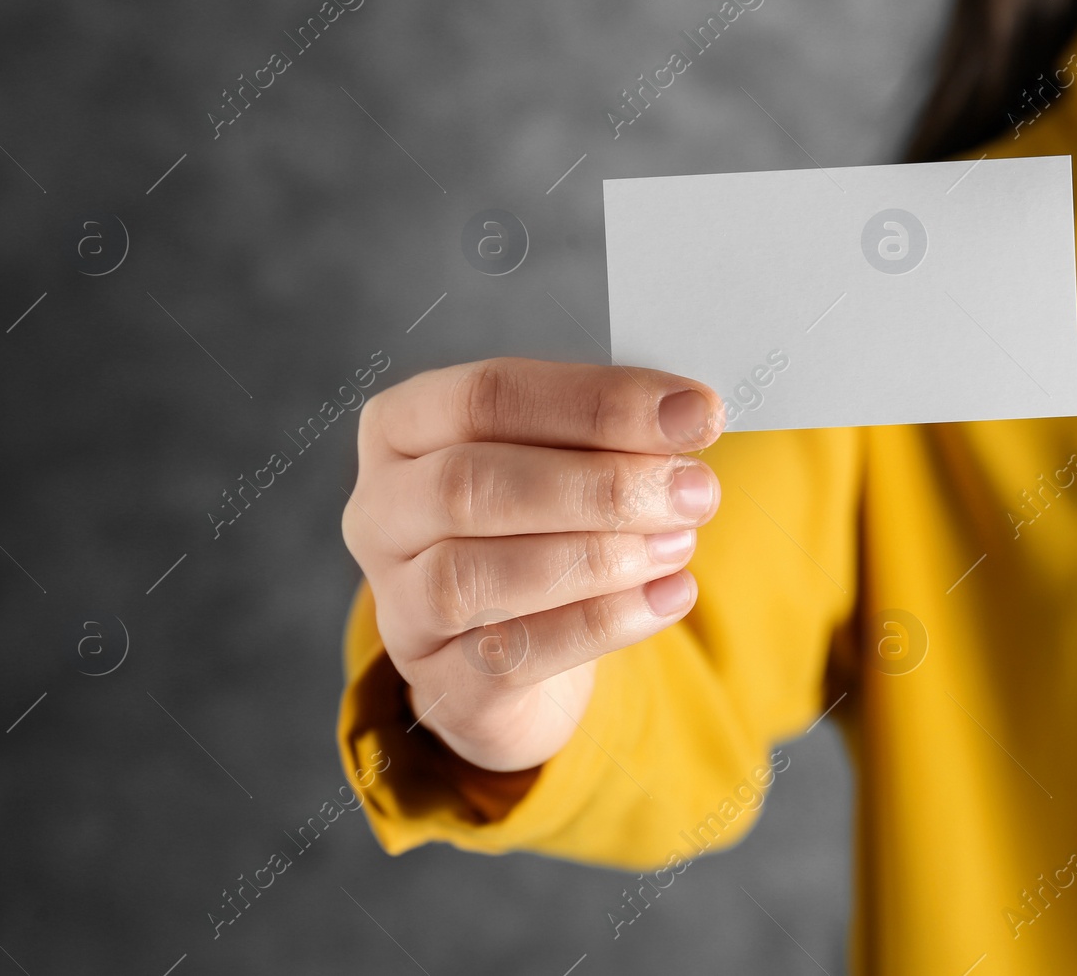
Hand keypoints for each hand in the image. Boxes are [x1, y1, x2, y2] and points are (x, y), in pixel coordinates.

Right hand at [342, 358, 723, 771]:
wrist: (512, 662)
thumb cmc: (540, 529)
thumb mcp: (563, 463)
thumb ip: (607, 434)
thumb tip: (688, 415)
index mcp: (403, 428)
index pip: (488, 395)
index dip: (598, 402)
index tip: (695, 414)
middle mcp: (381, 512)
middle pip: (472, 483)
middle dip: (601, 485)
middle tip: (695, 490)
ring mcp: (399, 604)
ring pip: (476, 575)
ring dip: (596, 555)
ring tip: (680, 543)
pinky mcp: (441, 681)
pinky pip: (512, 654)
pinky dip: (602, 622)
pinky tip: (669, 597)